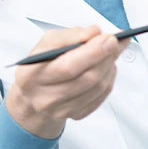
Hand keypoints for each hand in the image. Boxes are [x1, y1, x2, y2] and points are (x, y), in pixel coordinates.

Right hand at [5, 26, 121, 138]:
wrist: (34, 94)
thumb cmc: (42, 64)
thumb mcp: (46, 43)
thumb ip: (70, 35)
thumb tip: (94, 32)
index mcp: (31, 75)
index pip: (67, 66)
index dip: (92, 52)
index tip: (108, 37)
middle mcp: (44, 97)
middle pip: (86, 78)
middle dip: (105, 57)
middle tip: (116, 42)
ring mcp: (60, 110)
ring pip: (97, 87)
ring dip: (109, 66)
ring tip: (111, 51)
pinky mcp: (75, 115)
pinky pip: (100, 97)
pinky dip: (109, 79)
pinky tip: (107, 68)